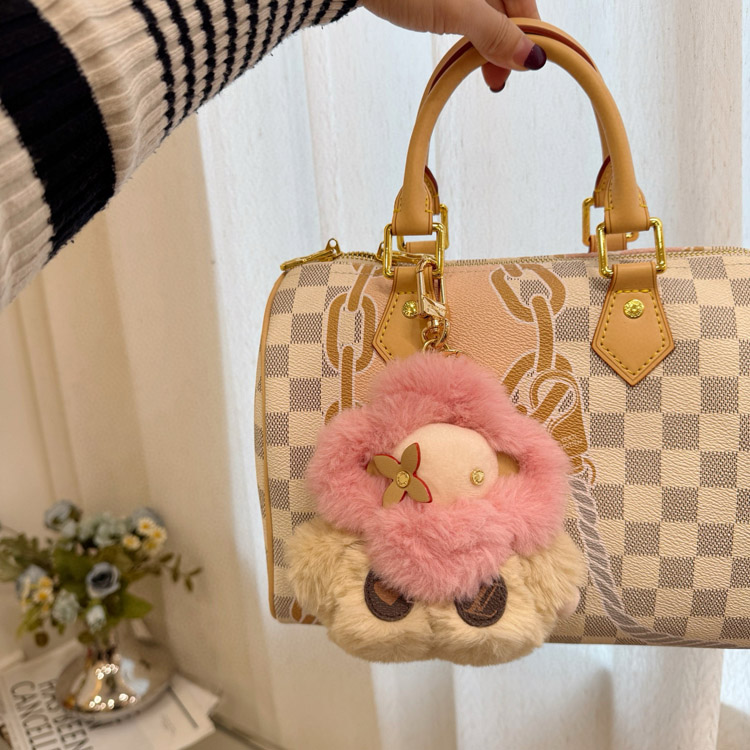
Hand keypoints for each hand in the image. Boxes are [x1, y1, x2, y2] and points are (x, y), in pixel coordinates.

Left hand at [361, 0, 543, 90]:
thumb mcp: (455, 12)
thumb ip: (494, 33)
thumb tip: (531, 56)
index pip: (523, 2)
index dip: (527, 35)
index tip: (526, 66)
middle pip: (505, 8)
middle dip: (504, 45)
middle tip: (496, 79)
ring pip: (484, 13)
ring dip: (485, 44)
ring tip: (481, 72)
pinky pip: (465, 11)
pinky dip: (468, 34)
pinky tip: (464, 50)